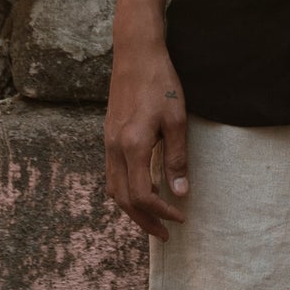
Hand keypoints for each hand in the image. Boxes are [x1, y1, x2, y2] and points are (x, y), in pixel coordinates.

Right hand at [104, 38, 190, 239]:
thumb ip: (177, 159)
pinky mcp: (108, 136)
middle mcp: (114, 148)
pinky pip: (112, 174)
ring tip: (154, 218)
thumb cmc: (160, 83)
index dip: (161, 212)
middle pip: (123, 200)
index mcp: (132, 146)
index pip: (142, 195)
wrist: (135, 54)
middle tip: (165, 234)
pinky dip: (126, 190)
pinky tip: (144, 188)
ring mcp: (107, 142)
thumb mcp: (176, 120)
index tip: (181, 218)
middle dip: (144, 221)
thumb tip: (180, 194)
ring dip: (132, 209)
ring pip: (114, 189)